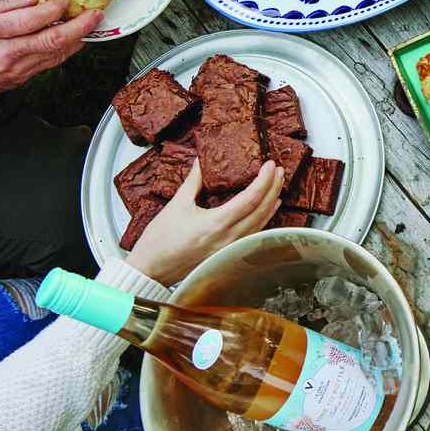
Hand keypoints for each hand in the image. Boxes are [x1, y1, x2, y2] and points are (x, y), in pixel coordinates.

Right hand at [0, 0, 101, 96]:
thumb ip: (11, 4)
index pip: (33, 20)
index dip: (56, 9)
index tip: (67, 0)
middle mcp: (4, 54)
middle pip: (52, 41)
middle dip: (79, 26)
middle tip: (95, 15)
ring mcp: (14, 70)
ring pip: (55, 54)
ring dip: (77, 39)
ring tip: (89, 25)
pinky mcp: (20, 80)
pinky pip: (48, 64)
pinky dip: (63, 50)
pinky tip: (72, 40)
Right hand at [126, 160, 284, 284]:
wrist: (151, 269)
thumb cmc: (160, 241)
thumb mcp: (177, 204)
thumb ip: (194, 181)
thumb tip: (202, 161)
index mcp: (216, 224)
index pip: (250, 198)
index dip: (264, 180)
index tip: (270, 165)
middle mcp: (227, 238)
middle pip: (261, 210)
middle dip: (273, 188)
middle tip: (279, 170)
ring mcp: (229, 248)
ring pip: (260, 224)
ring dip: (271, 203)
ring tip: (277, 185)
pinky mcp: (227, 253)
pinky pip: (252, 234)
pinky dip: (263, 219)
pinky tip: (267, 209)